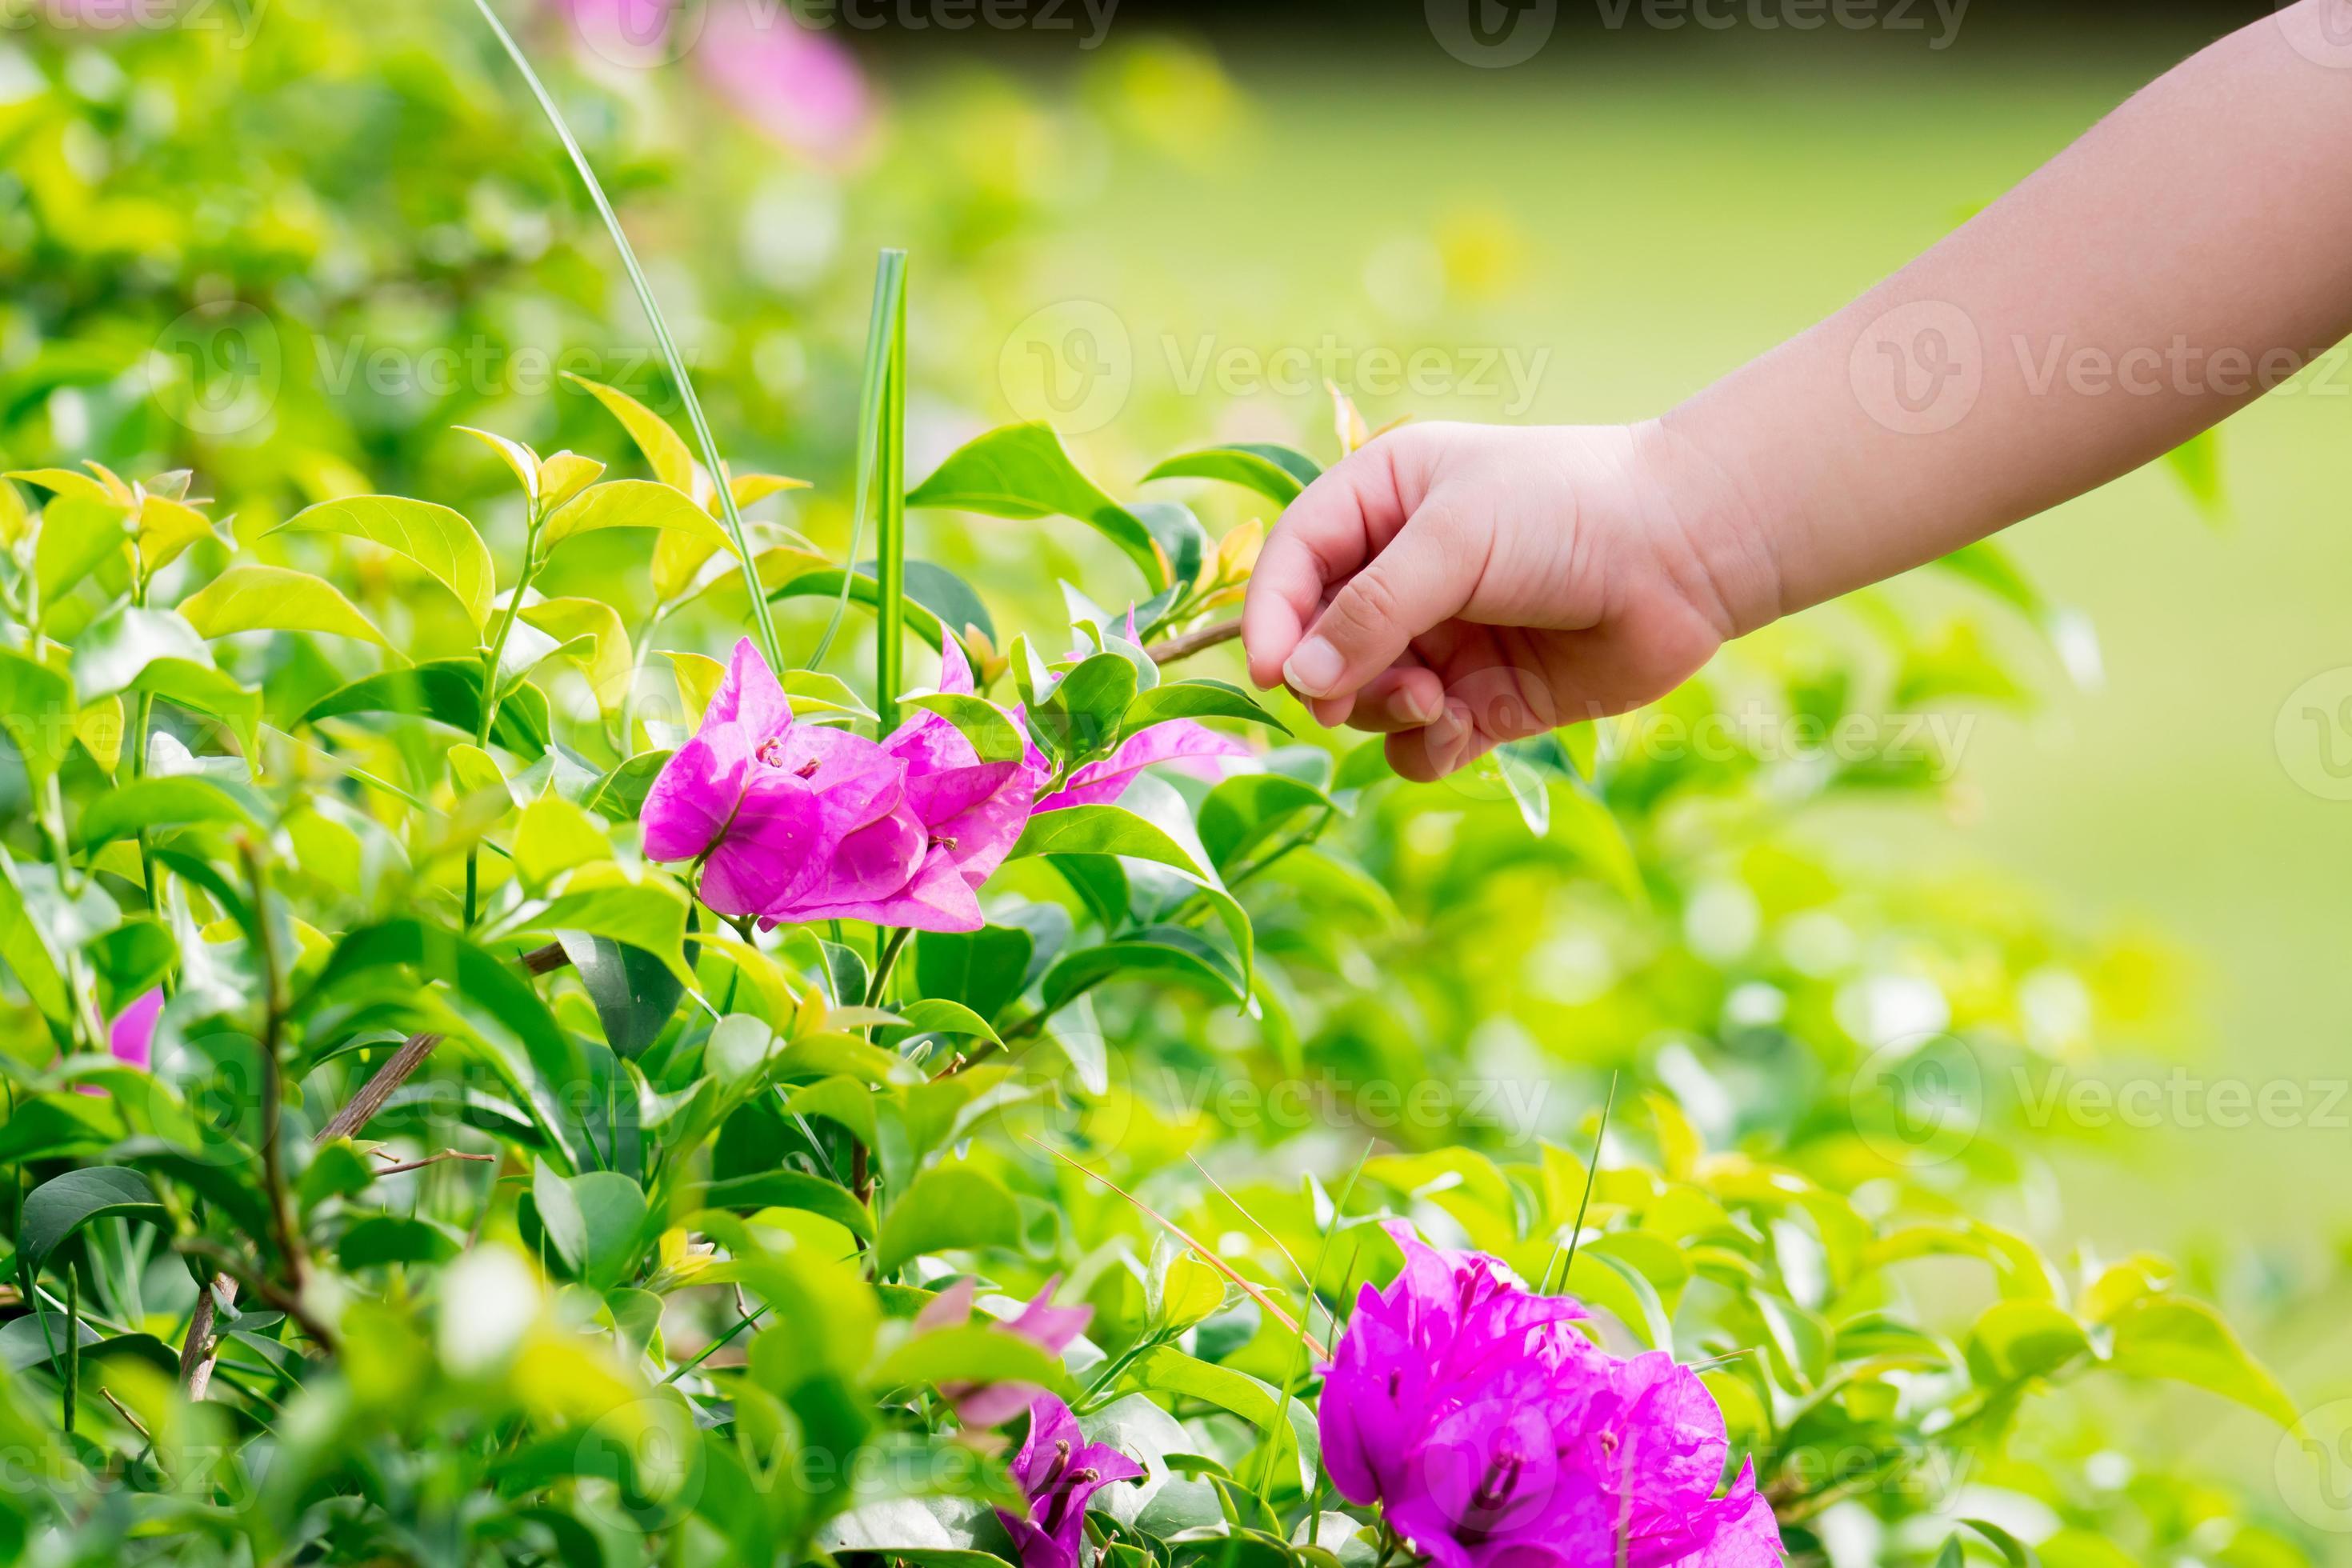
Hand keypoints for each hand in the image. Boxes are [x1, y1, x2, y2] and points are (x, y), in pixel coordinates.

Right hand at [1241, 420, 1772, 780]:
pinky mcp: (1484, 697)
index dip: (1270, 617)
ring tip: (1439, 701)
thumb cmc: (1570, 512)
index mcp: (1381, 501)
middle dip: (1333, 677)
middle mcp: (1403, 570)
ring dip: (1385, 712)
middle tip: (1353, 697)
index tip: (1271, 673)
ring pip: (1364, 700)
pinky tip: (1461, 731)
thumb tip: (1298, 679)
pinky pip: (1418, 744)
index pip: (1293, 563)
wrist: (1689, 553)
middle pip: (1319, 643)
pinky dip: (1426, 748)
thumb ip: (1373, 609)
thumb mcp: (1457, 540)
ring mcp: (1443, 639)